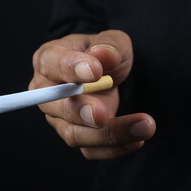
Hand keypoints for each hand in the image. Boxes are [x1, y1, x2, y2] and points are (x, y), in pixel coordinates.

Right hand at [29, 30, 155, 158]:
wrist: (107, 74)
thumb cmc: (102, 55)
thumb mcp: (112, 41)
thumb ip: (108, 46)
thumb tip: (102, 55)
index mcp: (49, 60)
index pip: (52, 64)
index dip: (71, 69)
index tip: (96, 71)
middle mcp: (47, 92)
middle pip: (55, 106)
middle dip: (81, 111)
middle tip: (103, 113)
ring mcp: (58, 118)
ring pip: (74, 133)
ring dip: (108, 134)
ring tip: (143, 126)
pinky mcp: (76, 135)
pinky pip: (90, 150)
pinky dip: (114, 148)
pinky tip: (137, 139)